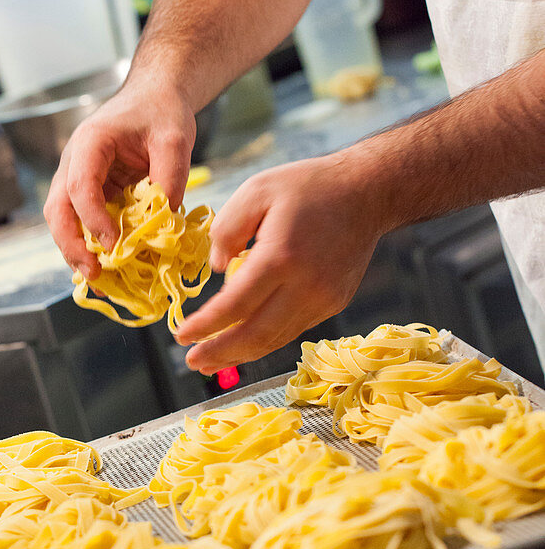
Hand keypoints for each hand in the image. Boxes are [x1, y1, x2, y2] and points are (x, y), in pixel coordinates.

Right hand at [43, 77, 195, 278]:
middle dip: (71, 245)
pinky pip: (84, 223)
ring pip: (64, 220)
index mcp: (90, 143)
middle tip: (93, 273)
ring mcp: (79, 179)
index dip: (93, 218)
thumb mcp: (174, 139)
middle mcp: (75, 163)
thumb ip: (170, 176)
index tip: (113, 243)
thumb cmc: (160, 112)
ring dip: (77, 251)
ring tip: (98, 280)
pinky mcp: (92, 193)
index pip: (80, 186)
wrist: (155, 98)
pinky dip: (91, 246)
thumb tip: (163, 219)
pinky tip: (108, 270)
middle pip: (58, 209)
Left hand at [174, 154, 382, 372]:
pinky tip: (245, 341)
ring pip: (275, 340)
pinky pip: (293, 329)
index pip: (234, 305)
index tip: (181, 335)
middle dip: (220, 353)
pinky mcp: (334, 304)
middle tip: (192, 361)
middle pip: (256, 335)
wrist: (368, 193)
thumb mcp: (256, 191)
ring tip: (212, 361)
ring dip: (241, 355)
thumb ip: (227, 229)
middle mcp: (305, 285)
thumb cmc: (308, 187)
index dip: (205, 326)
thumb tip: (217, 269)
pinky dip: (265, 340)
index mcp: (280, 256)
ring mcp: (323, 299)